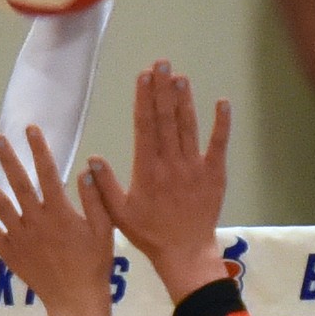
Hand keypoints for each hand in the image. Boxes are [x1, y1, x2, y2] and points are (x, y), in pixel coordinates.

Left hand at [0, 126, 113, 315]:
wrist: (75, 299)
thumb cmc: (93, 264)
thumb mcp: (103, 229)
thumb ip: (94, 198)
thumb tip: (86, 168)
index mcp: (60, 211)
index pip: (47, 172)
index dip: (39, 149)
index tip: (31, 130)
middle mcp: (36, 220)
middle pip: (19, 183)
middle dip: (7, 158)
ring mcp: (20, 236)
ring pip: (0, 204)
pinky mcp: (10, 252)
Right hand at [89, 61, 230, 304]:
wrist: (184, 253)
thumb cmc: (149, 234)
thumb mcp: (119, 214)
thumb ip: (105, 186)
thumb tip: (92, 160)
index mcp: (147, 171)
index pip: (144, 127)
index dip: (143, 99)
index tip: (142, 76)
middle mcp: (170, 164)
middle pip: (166, 119)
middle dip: (162, 89)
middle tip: (161, 62)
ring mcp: (194, 167)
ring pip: (188, 127)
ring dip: (184, 99)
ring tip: (179, 76)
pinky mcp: (214, 174)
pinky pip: (219, 145)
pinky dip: (221, 124)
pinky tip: (222, 103)